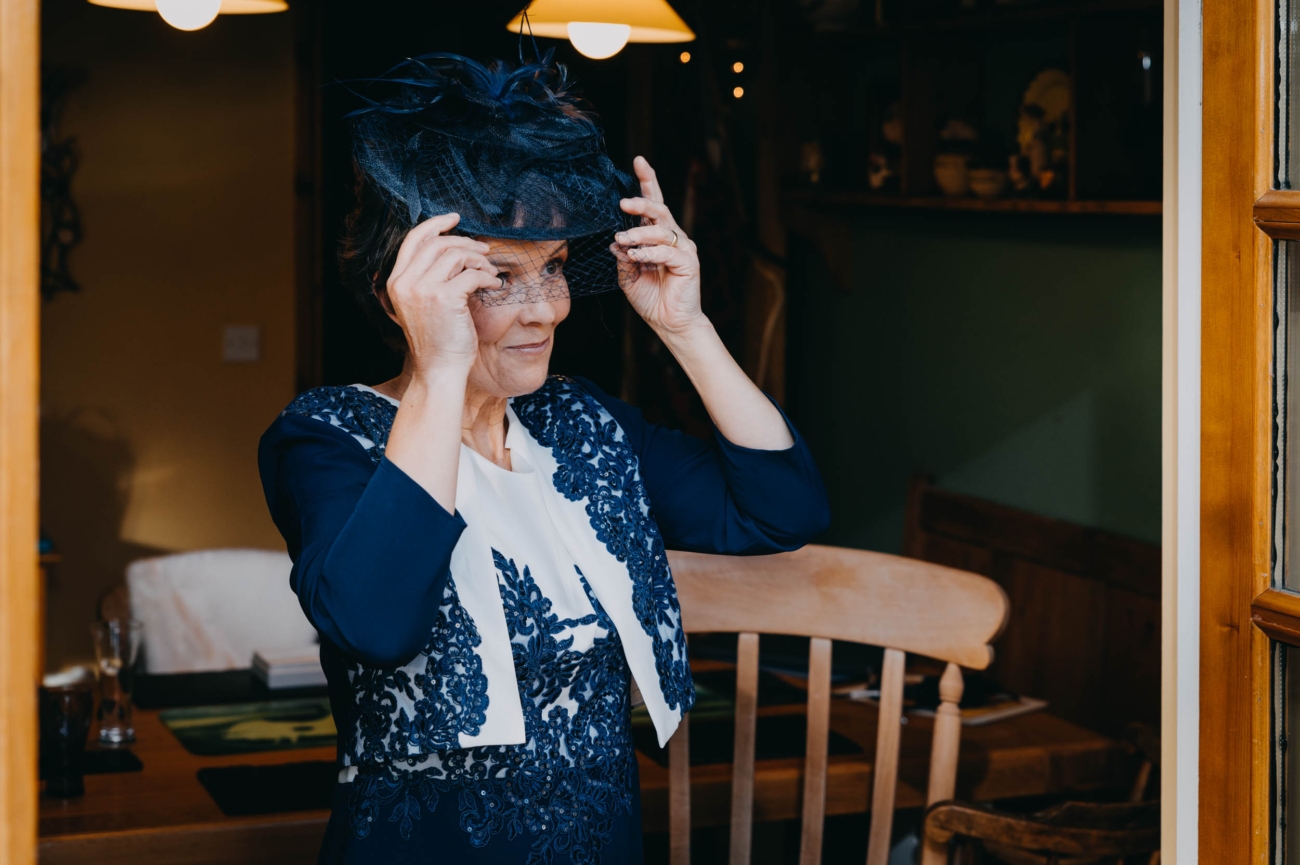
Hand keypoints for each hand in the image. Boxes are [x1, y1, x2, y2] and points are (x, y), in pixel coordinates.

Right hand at [384, 213, 500, 373]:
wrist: (440, 370)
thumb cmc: (438, 339)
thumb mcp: (424, 304)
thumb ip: (429, 277)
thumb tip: (455, 248)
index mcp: (396, 282)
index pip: (414, 239)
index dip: (435, 224)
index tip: (455, 219)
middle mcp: (405, 283)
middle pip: (438, 243)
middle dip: (466, 242)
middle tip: (485, 251)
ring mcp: (423, 290)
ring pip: (456, 255)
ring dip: (479, 259)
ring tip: (490, 271)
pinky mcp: (445, 298)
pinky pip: (472, 274)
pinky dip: (488, 276)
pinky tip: (494, 285)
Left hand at [612, 156, 705, 335]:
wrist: (668, 323)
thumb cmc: (651, 299)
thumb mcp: (628, 275)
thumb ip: (623, 256)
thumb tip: (615, 240)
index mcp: (658, 237)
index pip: (653, 203)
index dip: (647, 181)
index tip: (638, 160)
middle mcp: (673, 237)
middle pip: (658, 209)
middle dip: (641, 201)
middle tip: (622, 202)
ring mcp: (683, 248)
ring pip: (660, 229)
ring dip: (638, 233)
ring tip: (623, 240)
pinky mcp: (689, 262)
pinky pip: (666, 251)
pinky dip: (648, 253)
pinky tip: (636, 257)